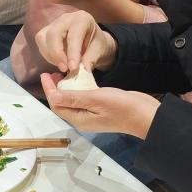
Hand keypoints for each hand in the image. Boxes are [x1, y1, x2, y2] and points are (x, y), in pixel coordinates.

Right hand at [35, 10, 117, 73]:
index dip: (72, 52)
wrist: (92, 42)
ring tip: (62, 66)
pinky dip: (47, 55)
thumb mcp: (99, 52)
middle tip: (64, 69)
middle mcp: (66, 18)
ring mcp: (54, 24)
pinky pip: (41, 43)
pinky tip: (58, 62)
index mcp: (82, 19)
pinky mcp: (46, 32)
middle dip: (57, 54)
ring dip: (50, 55)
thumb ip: (91, 60)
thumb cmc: (96, 45)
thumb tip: (83, 71)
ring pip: (42, 38)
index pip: (74, 35)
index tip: (73, 68)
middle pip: (53, 34)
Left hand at [41, 74, 159, 137]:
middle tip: (53, 72)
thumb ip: (73, 98)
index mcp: (79, 119)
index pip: (57, 104)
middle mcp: (83, 119)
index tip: (45, 74)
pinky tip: (80, 79)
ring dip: (66, 88)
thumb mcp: (95, 99)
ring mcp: (92, 115)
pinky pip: (84, 100)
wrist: (147, 116)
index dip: (49, 89)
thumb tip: (53, 96)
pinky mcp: (101, 110)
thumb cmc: (122, 107)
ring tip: (64, 74)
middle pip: (62, 104)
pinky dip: (78, 89)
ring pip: (73, 101)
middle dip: (55, 89)